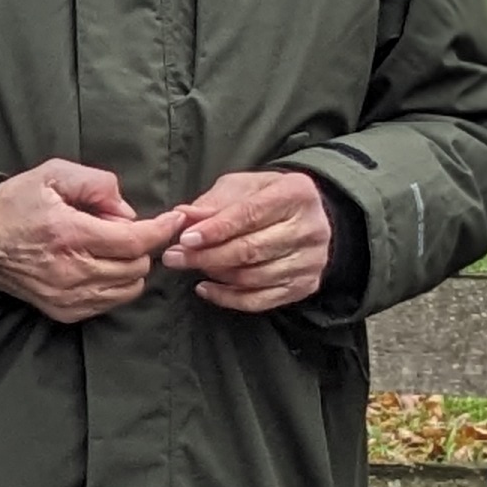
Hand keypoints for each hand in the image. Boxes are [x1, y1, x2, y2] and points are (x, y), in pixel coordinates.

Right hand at [0, 159, 188, 323]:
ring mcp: (67, 295)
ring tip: (112, 248)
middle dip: (142, 246)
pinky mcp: (63, 311)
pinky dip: (116, 285)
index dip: (161, 230)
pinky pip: (110, 303)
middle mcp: (70, 270)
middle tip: (124, 229)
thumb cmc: (15, 205)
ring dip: (132, 267)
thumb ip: (96, 183)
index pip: (134, 241)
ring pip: (129, 288)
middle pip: (137, 266)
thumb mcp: (52, 174)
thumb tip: (126, 211)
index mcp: (68, 233)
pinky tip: (101, 267)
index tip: (175, 220)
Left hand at [163, 168, 335, 312]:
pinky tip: (206, 288)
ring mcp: (311, 260)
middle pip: (251, 249)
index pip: (250, 214)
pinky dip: (228, 298)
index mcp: (297, 193)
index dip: (215, 229)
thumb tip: (182, 216)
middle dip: (207, 255)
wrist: (305, 218)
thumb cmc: (265, 198)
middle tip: (175, 257)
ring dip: (215, 274)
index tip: (185, 239)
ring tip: (190, 266)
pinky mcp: (306, 285)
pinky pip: (260, 299)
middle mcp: (311, 228)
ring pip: (254, 276)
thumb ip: (213, 202)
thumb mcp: (241, 187)